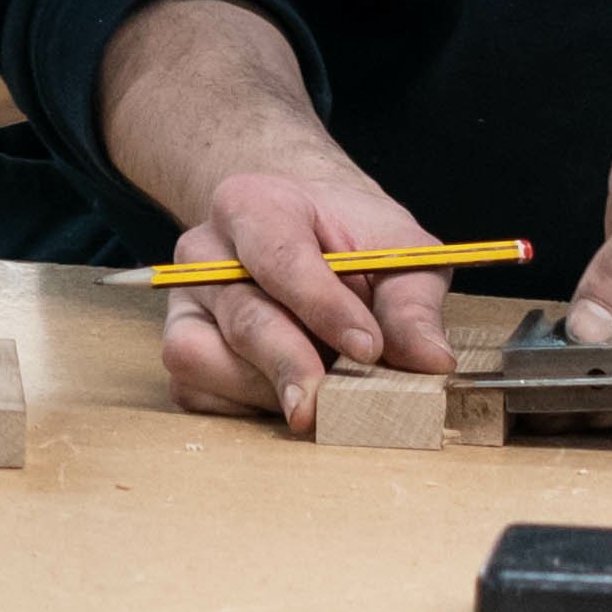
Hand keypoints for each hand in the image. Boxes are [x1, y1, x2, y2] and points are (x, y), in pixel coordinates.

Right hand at [154, 159, 459, 431]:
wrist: (308, 239)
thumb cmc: (350, 242)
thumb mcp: (397, 253)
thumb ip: (412, 304)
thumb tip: (431, 361)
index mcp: (253, 205)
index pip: (278, 255)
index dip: (323, 307)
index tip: (369, 348)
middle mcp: (204, 252)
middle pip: (243, 316)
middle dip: (293, 364)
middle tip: (335, 406)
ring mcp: (185, 302)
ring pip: (205, 357)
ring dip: (269, 389)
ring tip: (323, 390)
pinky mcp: (180, 348)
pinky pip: (195, 392)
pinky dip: (243, 406)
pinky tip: (286, 391)